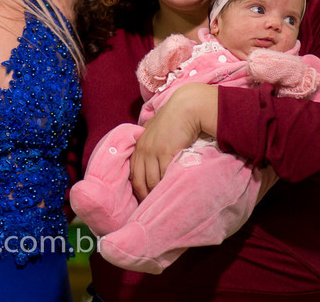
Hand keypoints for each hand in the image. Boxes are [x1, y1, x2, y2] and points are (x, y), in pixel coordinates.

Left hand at [129, 83, 215, 199]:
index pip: (133, 175)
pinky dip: (167, 186)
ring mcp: (152, 151)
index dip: (138, 191)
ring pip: (152, 181)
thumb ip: (152, 147)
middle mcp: (142, 150)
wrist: (186, 108)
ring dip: (157, 194)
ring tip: (164, 207)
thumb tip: (155, 164)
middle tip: (153, 211)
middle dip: (145, 197)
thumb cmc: (174, 121)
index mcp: (138, 147)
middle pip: (140, 181)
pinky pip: (164, 175)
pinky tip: (172, 194)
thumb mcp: (157, 134)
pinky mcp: (165, 152)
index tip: (145, 203)